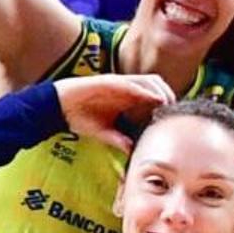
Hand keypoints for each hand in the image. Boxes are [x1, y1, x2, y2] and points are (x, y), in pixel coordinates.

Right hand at [55, 70, 175, 148]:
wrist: (58, 107)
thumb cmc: (80, 117)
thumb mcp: (104, 132)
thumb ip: (119, 139)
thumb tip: (133, 152)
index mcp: (127, 98)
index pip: (154, 95)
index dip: (166, 103)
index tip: (173, 117)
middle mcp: (127, 88)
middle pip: (157, 84)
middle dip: (169, 95)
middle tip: (174, 111)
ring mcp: (120, 83)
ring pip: (150, 81)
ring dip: (161, 91)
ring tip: (167, 104)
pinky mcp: (110, 81)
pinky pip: (132, 84)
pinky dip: (144, 90)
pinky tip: (153, 99)